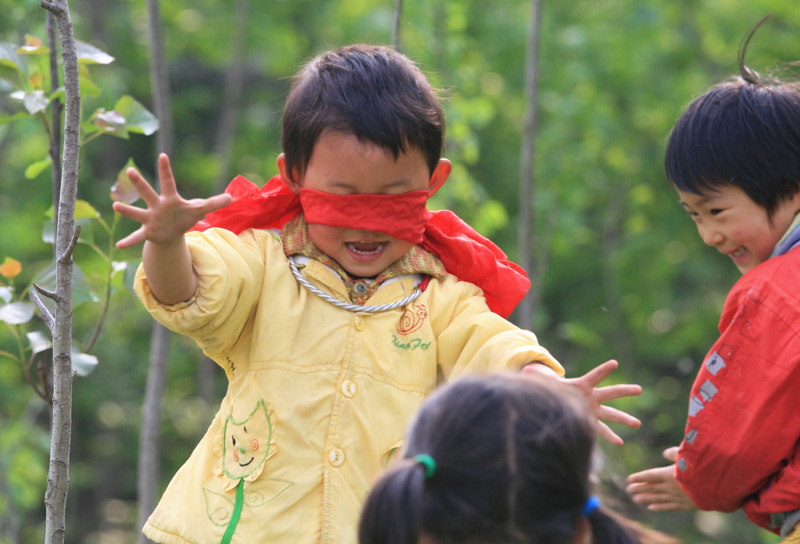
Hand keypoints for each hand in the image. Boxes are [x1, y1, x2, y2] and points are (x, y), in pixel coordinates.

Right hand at [113, 153, 231, 248]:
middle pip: (148, 193)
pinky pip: (137, 236)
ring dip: (127, 210)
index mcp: (170, 199)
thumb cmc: (183, 217)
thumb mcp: (199, 210)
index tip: (162, 155)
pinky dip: (129, 241)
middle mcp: (157, 206)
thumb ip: (214, 203)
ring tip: (115, 206)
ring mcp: (150, 219)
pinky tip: (119, 246)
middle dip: (140, 183)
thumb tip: (231, 197)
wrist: (171, 234)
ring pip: (137, 213)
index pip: (168, 181)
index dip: (166, 169)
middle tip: (130, 170)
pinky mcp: (148, 232)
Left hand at [523, 359, 640, 444]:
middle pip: (611, 392)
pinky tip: (620, 442)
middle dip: (624, 391)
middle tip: (639, 389)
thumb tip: (524, 371)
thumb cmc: (553, 388)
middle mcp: (592, 397)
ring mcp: (594, 409)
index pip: (594, 376)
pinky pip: (602, 430)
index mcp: (582, 385)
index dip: (603, 370)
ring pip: (612, 414)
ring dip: (624, 419)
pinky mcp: (591, 420)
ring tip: (637, 424)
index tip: (615, 362)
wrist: (558, 399)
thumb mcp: (545, 382)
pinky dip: (610, 436)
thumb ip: (537, 377)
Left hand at [626, 447, 696, 510]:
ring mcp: (678, 497)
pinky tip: (651, 508)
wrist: (719, 485)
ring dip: (646, 498)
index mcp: (669, 473)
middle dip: (640, 488)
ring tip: (635, 499)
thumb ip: (674, 453)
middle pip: (651, 488)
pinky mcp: (686, 505)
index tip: (629, 479)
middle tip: (628, 490)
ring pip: (658, 498)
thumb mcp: (688, 454)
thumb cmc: (703, 466)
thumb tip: (664, 453)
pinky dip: (660, 507)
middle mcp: (671, 486)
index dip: (639, 478)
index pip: (650, 476)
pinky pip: (669, 507)